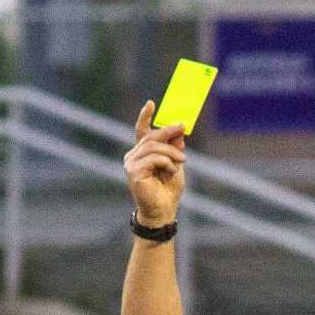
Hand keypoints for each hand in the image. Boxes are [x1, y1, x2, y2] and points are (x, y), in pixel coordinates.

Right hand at [124, 101, 187, 225]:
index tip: (151, 103)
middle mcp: (133, 156)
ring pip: (154, 146)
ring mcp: (131, 163)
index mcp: (142, 153)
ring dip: (171, 152)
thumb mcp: (176, 164)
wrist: (163, 210)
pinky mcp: (133, 172)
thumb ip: (175, 148)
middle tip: (182, 128)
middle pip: (151, 136)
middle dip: (168, 131)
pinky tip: (171, 170)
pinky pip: (153, 158)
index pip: (141, 131)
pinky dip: (167, 162)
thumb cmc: (168, 189)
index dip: (144, 116)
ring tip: (181, 161)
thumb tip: (178, 131)